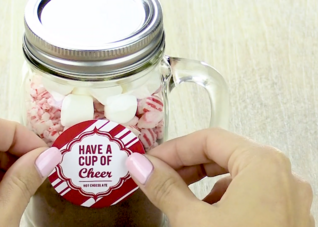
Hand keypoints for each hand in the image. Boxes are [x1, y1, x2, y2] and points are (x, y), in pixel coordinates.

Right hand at [126, 128, 313, 226]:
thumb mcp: (192, 221)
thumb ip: (165, 187)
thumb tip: (141, 166)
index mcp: (263, 164)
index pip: (208, 139)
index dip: (173, 149)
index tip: (148, 162)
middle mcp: (283, 176)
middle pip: (224, 154)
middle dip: (186, 165)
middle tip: (158, 176)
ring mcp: (288, 199)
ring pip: (237, 175)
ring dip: (203, 182)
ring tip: (179, 196)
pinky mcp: (286, 219)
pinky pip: (251, 195)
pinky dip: (224, 198)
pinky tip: (208, 214)